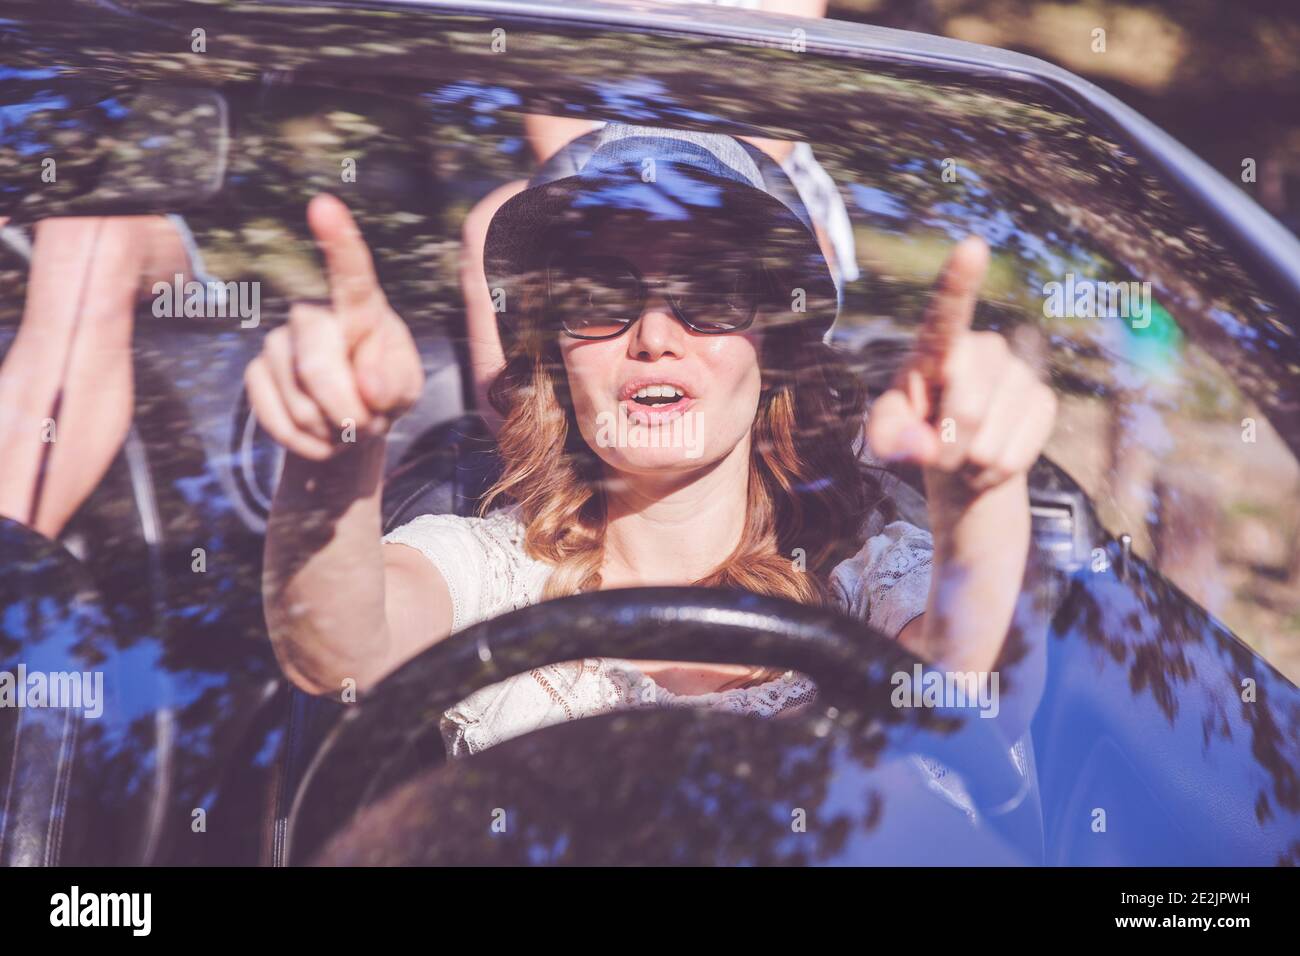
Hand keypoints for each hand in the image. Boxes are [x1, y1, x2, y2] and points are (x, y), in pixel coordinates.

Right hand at [245, 194, 423, 459]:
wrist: (349, 425)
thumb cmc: (385, 392)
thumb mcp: (407, 388)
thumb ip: (397, 381)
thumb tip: (367, 384)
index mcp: (360, 309)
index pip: (351, 275)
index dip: (338, 242)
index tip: (324, 205)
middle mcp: (311, 316)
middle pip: (319, 367)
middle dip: (348, 411)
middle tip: (368, 424)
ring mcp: (277, 344)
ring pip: (302, 405)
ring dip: (334, 430)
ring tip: (348, 423)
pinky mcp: (255, 376)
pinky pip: (280, 424)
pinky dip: (310, 444)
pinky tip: (323, 437)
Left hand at [866, 237, 1055, 505]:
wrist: (959, 462)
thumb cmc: (914, 433)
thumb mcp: (887, 434)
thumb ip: (890, 437)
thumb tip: (923, 448)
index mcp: (937, 346)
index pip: (946, 313)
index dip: (960, 282)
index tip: (972, 246)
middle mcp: (983, 348)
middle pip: (967, 410)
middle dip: (946, 447)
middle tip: (938, 447)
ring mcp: (1018, 372)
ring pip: (988, 442)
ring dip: (967, 462)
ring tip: (963, 450)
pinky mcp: (1044, 400)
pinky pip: (1014, 457)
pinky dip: (993, 472)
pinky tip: (989, 456)